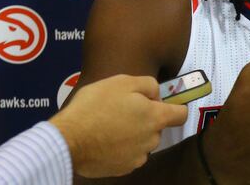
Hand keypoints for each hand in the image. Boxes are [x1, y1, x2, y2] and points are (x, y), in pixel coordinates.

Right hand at [50, 74, 187, 177]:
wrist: (69, 139)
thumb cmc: (95, 106)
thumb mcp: (123, 82)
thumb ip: (148, 85)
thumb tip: (156, 95)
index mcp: (155, 117)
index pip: (181, 114)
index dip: (174, 106)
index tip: (159, 103)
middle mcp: (151, 140)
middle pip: (157, 128)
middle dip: (145, 119)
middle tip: (122, 110)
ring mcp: (138, 157)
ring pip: (142, 142)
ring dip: (133, 134)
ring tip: (109, 125)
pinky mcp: (123, 168)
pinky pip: (128, 155)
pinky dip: (120, 148)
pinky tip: (104, 140)